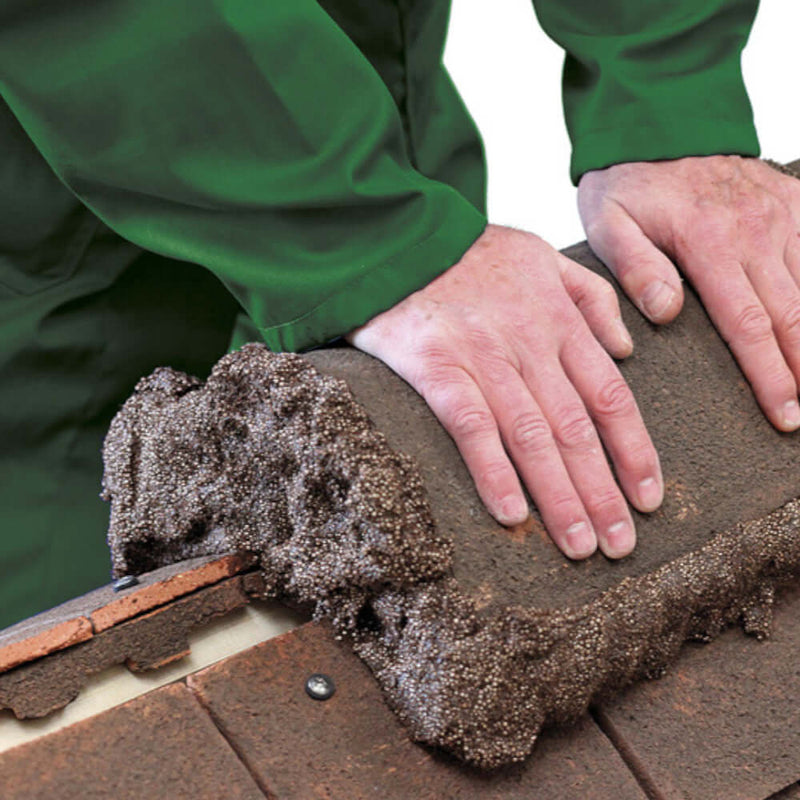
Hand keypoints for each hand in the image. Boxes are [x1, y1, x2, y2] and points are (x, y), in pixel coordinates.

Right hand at [346, 224, 662, 559]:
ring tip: (578, 546)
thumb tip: (627, 349)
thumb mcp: (543, 254)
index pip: (610, 398)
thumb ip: (592, 296)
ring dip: (560, 496)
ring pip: (533, 436)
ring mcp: (483, 356)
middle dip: (603, 491)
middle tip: (620, 545)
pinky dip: (493, 472)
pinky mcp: (437, 367)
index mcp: (559, 320)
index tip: (649, 498)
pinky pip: (472, 427)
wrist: (397, 234)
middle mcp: (530, 343)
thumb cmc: (470, 251)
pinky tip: (511, 515)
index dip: (634, 452)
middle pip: (577, 428)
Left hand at [578, 155, 799, 431]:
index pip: (748, 324)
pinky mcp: (794, 201)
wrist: (659, 122)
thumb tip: (666, 312)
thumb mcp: (609, 223)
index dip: (769, 374)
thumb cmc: (627, 182)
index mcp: (709, 243)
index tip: (784, 413)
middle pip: (792, 315)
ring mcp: (781, 213)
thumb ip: (636, 268)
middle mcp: (755, 230)